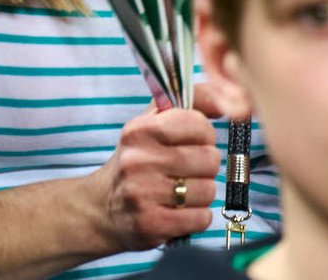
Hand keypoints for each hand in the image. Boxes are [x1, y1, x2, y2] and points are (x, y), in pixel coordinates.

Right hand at [88, 94, 223, 251]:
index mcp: (139, 130)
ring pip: (208, 191)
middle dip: (204, 167)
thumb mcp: (153, 123)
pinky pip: (201, 218)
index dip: (204, 135)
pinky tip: (179, 211)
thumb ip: (191, 102)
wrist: (102, 209)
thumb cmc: (137, 161)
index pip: (199, 124)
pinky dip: (197, 216)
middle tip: (186, 171)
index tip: (193, 143)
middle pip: (209, 159)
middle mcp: (137, 160)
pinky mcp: (150, 225)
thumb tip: (226, 100)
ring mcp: (142, 195)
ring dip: (200, 194)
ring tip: (180, 192)